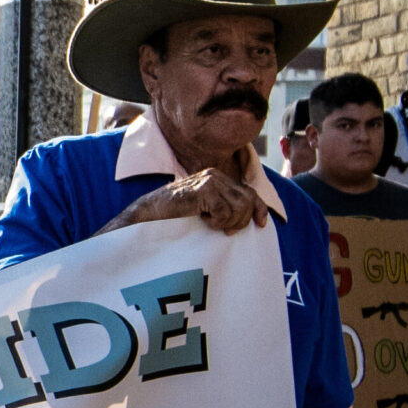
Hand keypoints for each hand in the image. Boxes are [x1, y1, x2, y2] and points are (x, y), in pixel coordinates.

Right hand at [127, 163, 266, 235]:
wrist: (146, 215)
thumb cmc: (171, 217)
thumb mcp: (202, 209)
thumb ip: (221, 206)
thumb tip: (246, 216)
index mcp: (216, 178)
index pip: (248, 191)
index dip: (259, 208)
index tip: (261, 224)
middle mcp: (215, 175)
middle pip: (247, 199)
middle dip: (242, 220)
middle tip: (227, 231)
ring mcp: (210, 181)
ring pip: (239, 206)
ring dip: (229, 222)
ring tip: (211, 225)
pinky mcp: (204, 191)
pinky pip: (224, 212)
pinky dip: (216, 222)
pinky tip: (202, 221)